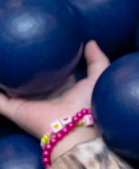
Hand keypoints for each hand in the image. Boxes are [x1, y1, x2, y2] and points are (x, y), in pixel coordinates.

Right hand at [0, 41, 109, 157]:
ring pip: (8, 86)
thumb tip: (91, 41)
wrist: (74, 127)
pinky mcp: (13, 109)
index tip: (38, 45)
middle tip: (13, 49)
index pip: (50, 71)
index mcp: (61, 88)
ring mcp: (25, 102)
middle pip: (27, 78)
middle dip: (20, 66)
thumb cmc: (89, 105)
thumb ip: (97, 60)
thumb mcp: (98, 78)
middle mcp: (41, 94)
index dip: (44, 60)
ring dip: (4, 76)